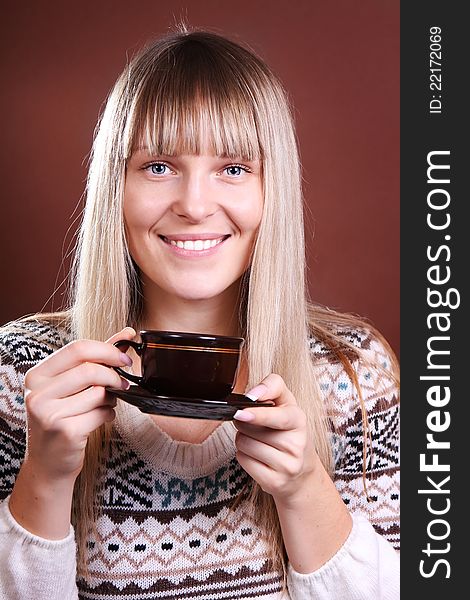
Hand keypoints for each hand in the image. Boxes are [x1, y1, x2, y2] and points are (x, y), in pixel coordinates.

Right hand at [22, 327, 135, 482]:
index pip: (77, 348)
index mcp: (37, 375)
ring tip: (106, 403)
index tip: (125, 358)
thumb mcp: (70, 386)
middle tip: (124, 383)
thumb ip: (96, 358)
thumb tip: (127, 333)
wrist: (48, 463)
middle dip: (114, 375)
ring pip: (98, 392)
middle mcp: (37, 393)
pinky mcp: (64, 431)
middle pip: (90, 369)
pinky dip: (109, 414)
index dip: (107, 350)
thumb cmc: (62, 418)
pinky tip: (102, 418)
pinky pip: (101, 413)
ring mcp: (48, 413)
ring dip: (112, 398)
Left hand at [233, 374, 317, 503]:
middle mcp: (296, 444)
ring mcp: (287, 466)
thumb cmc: (289, 431)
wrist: (302, 472)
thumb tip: (252, 394)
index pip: (279, 416)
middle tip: (253, 424)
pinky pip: (243, 460)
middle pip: (250, 428)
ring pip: (243, 444)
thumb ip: (272, 386)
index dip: (258, 414)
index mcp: (299, 419)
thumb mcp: (287, 404)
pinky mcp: (274, 482)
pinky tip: (258, 456)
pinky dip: (244, 456)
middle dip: (244, 423)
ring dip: (243, 439)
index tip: (241, 412)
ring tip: (258, 441)